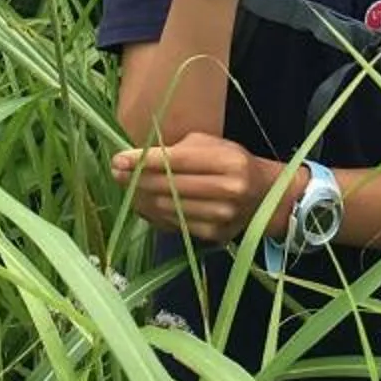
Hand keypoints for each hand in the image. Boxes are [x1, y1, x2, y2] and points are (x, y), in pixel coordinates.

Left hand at [111, 132, 292, 244]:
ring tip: (126, 187)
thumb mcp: (213, 146)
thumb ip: (180, 149)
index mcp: (228, 162)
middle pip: (168, 186)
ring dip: (140, 198)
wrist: (266, 196)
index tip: (119, 158)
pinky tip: (142, 203)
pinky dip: (153, 214)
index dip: (144, 160)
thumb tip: (138, 159)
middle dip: (136, 179)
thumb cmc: (233, 163)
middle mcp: (228, 190)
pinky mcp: (214, 234)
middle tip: (115, 172)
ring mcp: (221, 216)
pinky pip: (173, 223)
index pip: (176, 160)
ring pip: (167, 207)